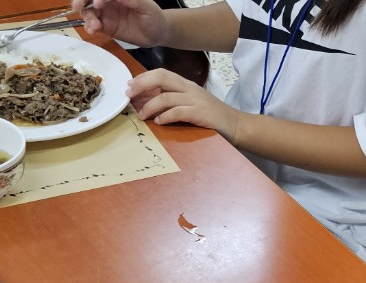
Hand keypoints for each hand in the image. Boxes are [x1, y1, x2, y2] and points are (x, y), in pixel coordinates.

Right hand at [75, 0, 169, 47]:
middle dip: (81, 1)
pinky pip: (93, 25)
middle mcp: (109, 2)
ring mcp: (106, 14)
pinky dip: (89, 27)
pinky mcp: (106, 27)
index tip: (99, 4)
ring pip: (89, 12)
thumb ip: (131, 0)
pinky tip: (92, 31)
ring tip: (95, 26)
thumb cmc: (155, 17)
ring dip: (87, 17)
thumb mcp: (146, 7)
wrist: (158, 34)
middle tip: (78, 7)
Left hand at [127, 69, 242, 139]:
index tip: (130, 86)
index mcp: (186, 84)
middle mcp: (190, 88)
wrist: (236, 126)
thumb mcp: (192, 102)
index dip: (143, 78)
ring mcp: (196, 100)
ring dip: (149, 106)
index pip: (161, 73)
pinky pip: (178, 112)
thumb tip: (149, 101)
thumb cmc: (212, 116)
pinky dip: (165, 116)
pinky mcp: (200, 113)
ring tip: (142, 115)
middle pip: (161, 77)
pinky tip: (159, 121)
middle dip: (141, 85)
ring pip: (166, 96)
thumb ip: (174, 100)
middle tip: (129, 95)